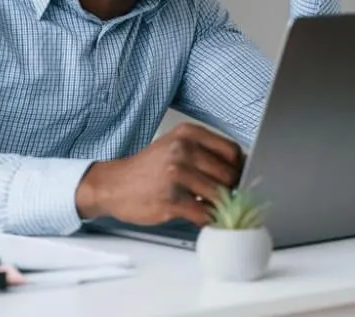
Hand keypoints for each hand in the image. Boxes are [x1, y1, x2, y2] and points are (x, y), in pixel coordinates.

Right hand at [75, 123, 242, 225]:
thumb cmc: (148, 168)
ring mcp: (175, 175)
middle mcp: (182, 150)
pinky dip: (206, 219)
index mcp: (187, 134)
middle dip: (230, 189)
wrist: (113, 184)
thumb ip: (205, 152)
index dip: (238, 168)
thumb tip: (241, 167)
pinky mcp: (170, 200)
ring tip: (207, 205)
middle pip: (229, 175)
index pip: (232, 151)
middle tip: (221, 196)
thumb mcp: (175, 147)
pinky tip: (198, 216)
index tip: (235, 178)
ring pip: (219, 196)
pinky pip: (204, 214)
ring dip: (218, 206)